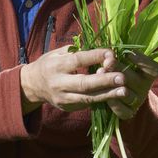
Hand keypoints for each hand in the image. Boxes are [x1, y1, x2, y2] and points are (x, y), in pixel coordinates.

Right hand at [21, 46, 138, 113]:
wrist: (32, 86)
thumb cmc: (49, 64)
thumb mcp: (57, 53)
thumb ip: (77, 51)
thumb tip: (99, 48)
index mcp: (56, 65)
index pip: (77, 61)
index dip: (95, 56)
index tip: (111, 53)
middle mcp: (59, 83)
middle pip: (84, 83)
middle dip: (105, 80)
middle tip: (122, 77)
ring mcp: (63, 98)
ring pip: (88, 98)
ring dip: (108, 94)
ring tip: (124, 91)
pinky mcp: (67, 108)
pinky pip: (87, 104)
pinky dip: (102, 100)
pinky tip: (116, 97)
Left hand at [104, 50, 157, 120]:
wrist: (118, 97)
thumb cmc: (118, 71)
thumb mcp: (122, 61)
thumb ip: (120, 54)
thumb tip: (110, 45)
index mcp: (147, 74)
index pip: (154, 69)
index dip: (143, 62)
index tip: (129, 54)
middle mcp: (144, 87)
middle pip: (135, 79)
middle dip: (119, 69)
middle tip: (107, 62)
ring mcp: (137, 101)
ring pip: (127, 94)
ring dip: (113, 86)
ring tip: (100, 75)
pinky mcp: (128, 112)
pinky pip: (123, 110)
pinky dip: (114, 103)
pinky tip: (104, 97)